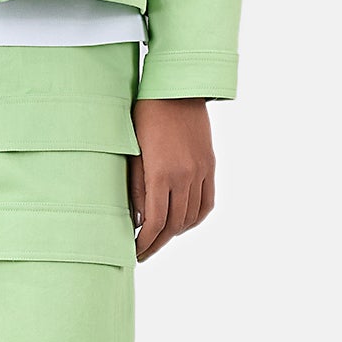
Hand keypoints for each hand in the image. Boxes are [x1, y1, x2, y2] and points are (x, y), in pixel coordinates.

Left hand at [128, 97, 214, 260]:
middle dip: (157, 243)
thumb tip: (137, 219)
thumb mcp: (132, 152)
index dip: (144, 242)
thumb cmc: (144, 116)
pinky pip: (207, 202)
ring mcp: (200, 171)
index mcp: (161, 173)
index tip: (134, 251)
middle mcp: (184, 176)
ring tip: (160, 238)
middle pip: (174, 225)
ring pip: (191, 217)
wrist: (176, 89)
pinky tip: (183, 223)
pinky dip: (195, 218)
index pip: (154, 222)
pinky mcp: (209, 165)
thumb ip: (135, 187)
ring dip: (175, 233)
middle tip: (143, 252)